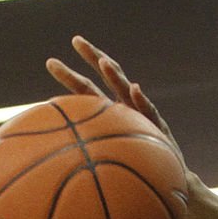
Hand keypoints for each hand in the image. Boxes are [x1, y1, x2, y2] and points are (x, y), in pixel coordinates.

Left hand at [46, 36, 184, 166]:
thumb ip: (85, 151)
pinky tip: (135, 89)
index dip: (71, 74)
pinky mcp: (159, 128)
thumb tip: (49, 162)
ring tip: (103, 62)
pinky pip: (150, 113)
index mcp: (110, 111)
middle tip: (76, 40)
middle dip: (92, 57)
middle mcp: (126, 107)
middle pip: (107, 76)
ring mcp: (142, 115)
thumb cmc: (134, 168)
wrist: (169, 178)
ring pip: (126, 91)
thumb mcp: (105, 158)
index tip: (50, 62)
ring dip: (114, 75)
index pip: (88, 87)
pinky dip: (142, 101)